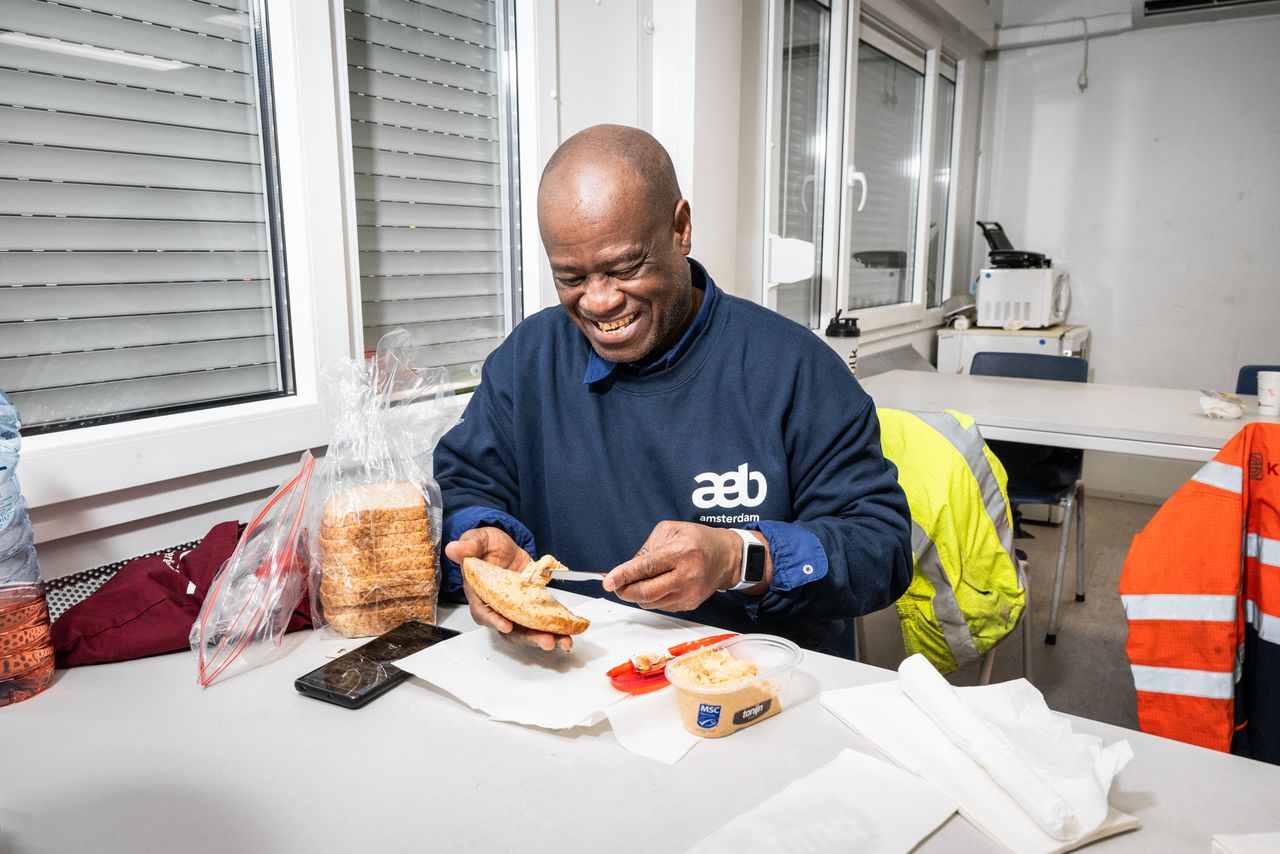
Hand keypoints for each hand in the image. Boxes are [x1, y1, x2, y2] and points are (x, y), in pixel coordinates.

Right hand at [446, 527, 573, 651]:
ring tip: (562, 642)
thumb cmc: (485, 546)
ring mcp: (514, 608)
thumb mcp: (477, 541)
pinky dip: (555, 628)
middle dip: (527, 638)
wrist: (502, 545)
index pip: (483, 612)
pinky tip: (568, 633)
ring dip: (544, 637)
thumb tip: (453, 549)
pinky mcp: (531, 606)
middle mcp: (497, 606)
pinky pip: (541, 621)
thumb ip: (468, 546)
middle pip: (509, 629)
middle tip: (545, 641)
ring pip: (526, 629)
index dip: (494, 620)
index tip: (506, 626)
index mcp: (479, 593)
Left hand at [603, 521, 759, 611]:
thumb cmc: (697, 540)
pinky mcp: (690, 604)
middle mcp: (686, 575)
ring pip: (651, 602)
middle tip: (616, 585)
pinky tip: (658, 584)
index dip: (624, 575)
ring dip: (637, 594)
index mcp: (680, 552)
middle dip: (625, 590)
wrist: (725, 557)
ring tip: (640, 580)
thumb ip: (646, 549)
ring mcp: (689, 593)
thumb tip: (627, 569)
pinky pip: (661, 606)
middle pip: (646, 592)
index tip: (608, 581)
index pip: (646, 567)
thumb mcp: (670, 531)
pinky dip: (652, 598)